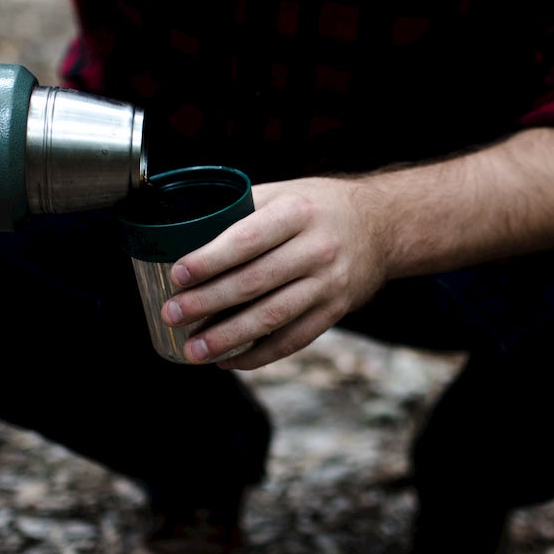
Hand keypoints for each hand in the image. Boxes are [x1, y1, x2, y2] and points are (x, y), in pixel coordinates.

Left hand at [162, 176, 390, 369]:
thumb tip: (183, 229)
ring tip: (194, 350)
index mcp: (297, 213)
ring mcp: (328, 284)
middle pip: (254, 281)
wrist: (382, 228)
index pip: (247, 239)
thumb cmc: (319, 208)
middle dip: (208, 302)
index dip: (210, 259)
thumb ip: (243, 209)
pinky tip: (229, 359)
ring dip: (228, 337)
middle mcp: (317, 249)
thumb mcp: (286, 193)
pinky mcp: (334, 312)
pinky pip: (292, 340)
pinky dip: (258, 355)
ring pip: (272, 317)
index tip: (178, 275)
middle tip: (172, 314)